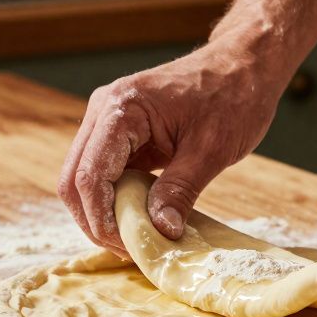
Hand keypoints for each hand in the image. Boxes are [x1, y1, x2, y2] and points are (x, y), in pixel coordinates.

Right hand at [58, 41, 282, 254]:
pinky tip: (138, 221)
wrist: (243, 66)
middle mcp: (103, 112)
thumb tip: (161, 232)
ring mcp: (107, 122)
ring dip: (102, 214)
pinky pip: (103, 174)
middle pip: (74, 181)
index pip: (89, 175)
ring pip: (83, 180)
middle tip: (130, 250)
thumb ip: (180, 190)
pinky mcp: (119, 134)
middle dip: (95, 221)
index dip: (102, 219)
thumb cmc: (232, 97)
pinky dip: (114, 201)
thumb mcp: (211, 149)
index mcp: (120, 109)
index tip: (129, 246)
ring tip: (135, 240)